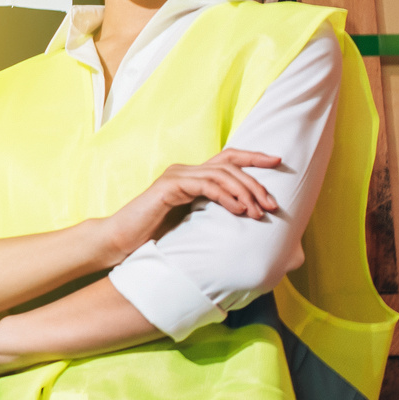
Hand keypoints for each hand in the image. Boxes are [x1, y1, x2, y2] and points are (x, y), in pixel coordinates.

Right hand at [91, 149, 286, 265]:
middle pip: (230, 164)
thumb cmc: (155, 240)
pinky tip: (238, 211)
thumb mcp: (193, 228)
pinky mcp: (169, 186)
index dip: (254, 156)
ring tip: (258, 212)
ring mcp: (177, 176)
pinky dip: (225, 197)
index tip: (278, 161)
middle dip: (256, 182)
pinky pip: (205, 185)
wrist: (120, 243)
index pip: (228, 158)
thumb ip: (214, 221)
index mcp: (192, 177)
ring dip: (244, 192)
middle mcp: (185, 170)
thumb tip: (246, 227)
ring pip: (221, 174)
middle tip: (272, 205)